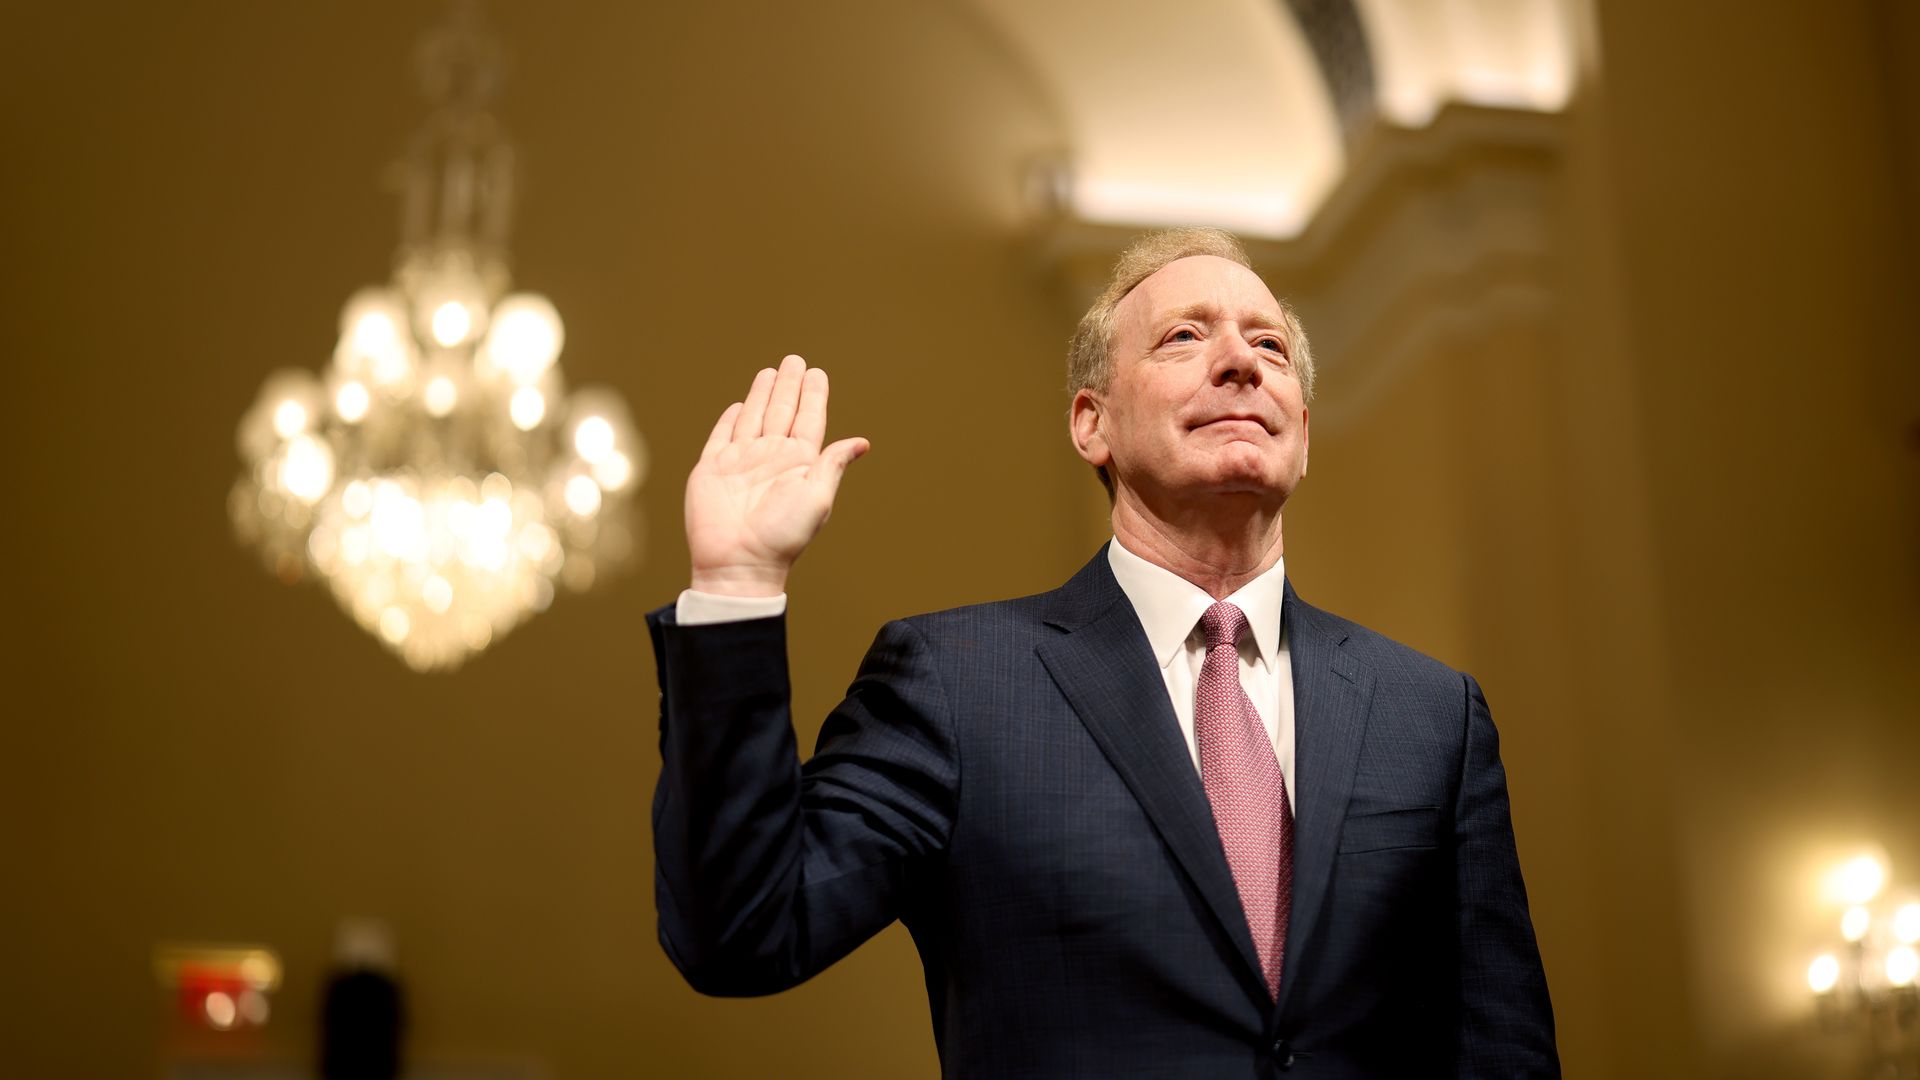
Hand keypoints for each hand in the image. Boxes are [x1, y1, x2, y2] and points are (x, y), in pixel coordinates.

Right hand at [685, 355, 869, 596]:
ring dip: (762, 394)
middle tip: (795, 360)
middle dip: (788, 385)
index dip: (813, 396)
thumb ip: (832, 464)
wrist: (739, 562)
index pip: (809, 419)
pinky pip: (722, 436)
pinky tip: (739, 406)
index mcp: (799, 463)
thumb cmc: (783, 536)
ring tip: (770, 372)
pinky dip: (731, 419)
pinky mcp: (713, 468)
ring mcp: (741, 462)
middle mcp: (771, 458)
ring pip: (754, 417)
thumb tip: (862, 442)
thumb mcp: (817, 498)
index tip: (817, 373)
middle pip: (782, 411)